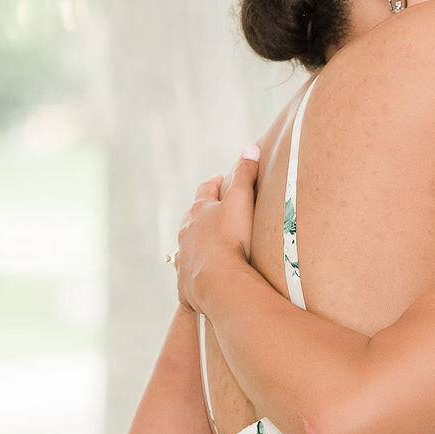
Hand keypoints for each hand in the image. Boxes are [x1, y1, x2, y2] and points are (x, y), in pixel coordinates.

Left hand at [175, 145, 259, 309]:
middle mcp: (186, 234)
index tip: (218, 179)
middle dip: (199, 214)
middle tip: (209, 213)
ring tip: (204, 247)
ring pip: (186, 247)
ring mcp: (184, 259)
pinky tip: (197, 285)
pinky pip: (188, 278)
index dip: (212, 184)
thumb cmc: (230, 238)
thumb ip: (245, 175)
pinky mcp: (185, 284)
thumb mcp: (241, 201)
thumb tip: (251, 148)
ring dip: (194, 244)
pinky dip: (193, 277)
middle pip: (190, 219)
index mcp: (198, 212)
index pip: (204, 191)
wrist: (217, 280)